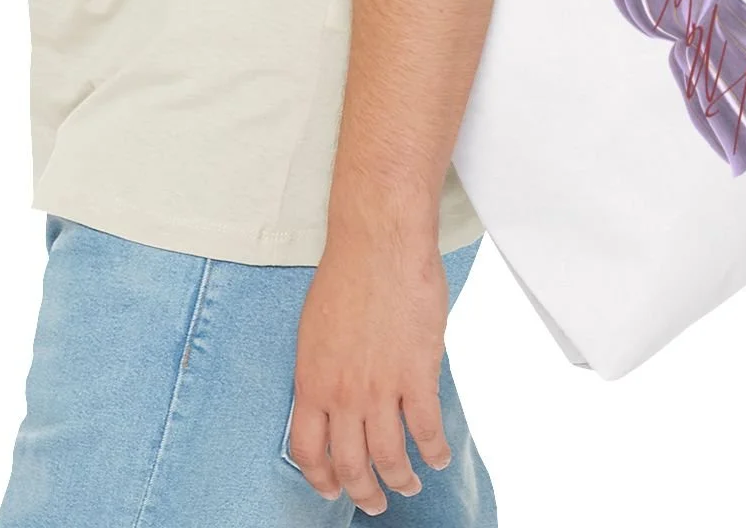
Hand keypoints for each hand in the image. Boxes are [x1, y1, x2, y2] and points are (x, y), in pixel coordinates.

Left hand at [287, 235, 453, 515]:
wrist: (379, 243)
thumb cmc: (346, 275)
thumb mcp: (315, 330)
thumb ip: (323, 372)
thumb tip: (332, 401)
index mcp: (311, 381)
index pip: (308, 452)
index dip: (321, 479)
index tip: (333, 488)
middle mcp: (342, 394)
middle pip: (351, 465)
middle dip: (364, 493)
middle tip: (375, 501)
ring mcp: (380, 388)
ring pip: (390, 458)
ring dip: (401, 480)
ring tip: (409, 484)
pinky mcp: (417, 376)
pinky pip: (427, 431)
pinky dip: (434, 452)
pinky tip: (437, 456)